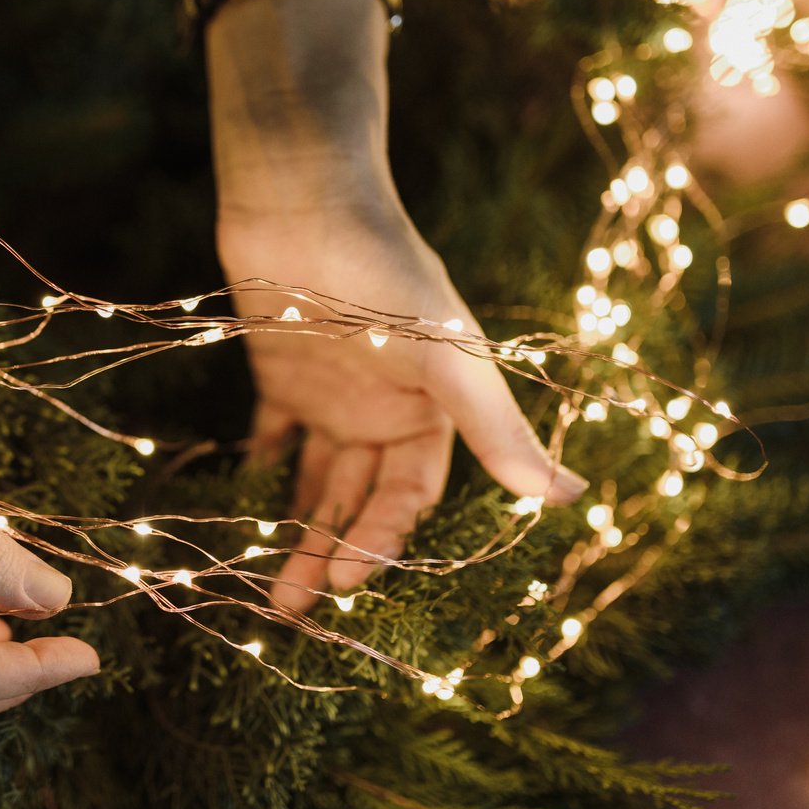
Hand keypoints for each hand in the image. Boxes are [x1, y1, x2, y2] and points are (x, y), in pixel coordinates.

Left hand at [216, 170, 586, 612]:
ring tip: (269, 591)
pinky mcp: (281, 378)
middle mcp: (386, 411)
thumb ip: (495, 426)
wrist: (303, 201)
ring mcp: (333, 396)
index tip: (346, 582)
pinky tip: (239, 509)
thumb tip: (569, 497)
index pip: (410, 495)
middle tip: (293, 607)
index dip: (383, 540)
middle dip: (332, 552)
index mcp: (432, 411)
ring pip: (316, 482)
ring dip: (296, 530)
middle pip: (360, 501)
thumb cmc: (381, 272)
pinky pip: (271, 440)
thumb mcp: (445, 354)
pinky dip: (258, 473)